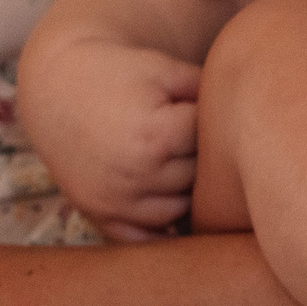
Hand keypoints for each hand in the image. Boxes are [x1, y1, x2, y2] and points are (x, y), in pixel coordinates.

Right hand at [18, 35, 200, 241]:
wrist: (56, 88)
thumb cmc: (117, 71)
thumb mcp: (165, 68)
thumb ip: (210, 91)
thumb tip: (250, 112)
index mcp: (155, 137)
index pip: (208, 141)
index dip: (207, 121)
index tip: (195, 108)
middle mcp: (134, 176)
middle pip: (196, 177)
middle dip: (197, 156)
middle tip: (186, 135)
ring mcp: (115, 201)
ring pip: (179, 210)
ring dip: (184, 190)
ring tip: (176, 160)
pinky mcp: (99, 215)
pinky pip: (143, 237)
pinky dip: (159, 229)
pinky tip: (168, 207)